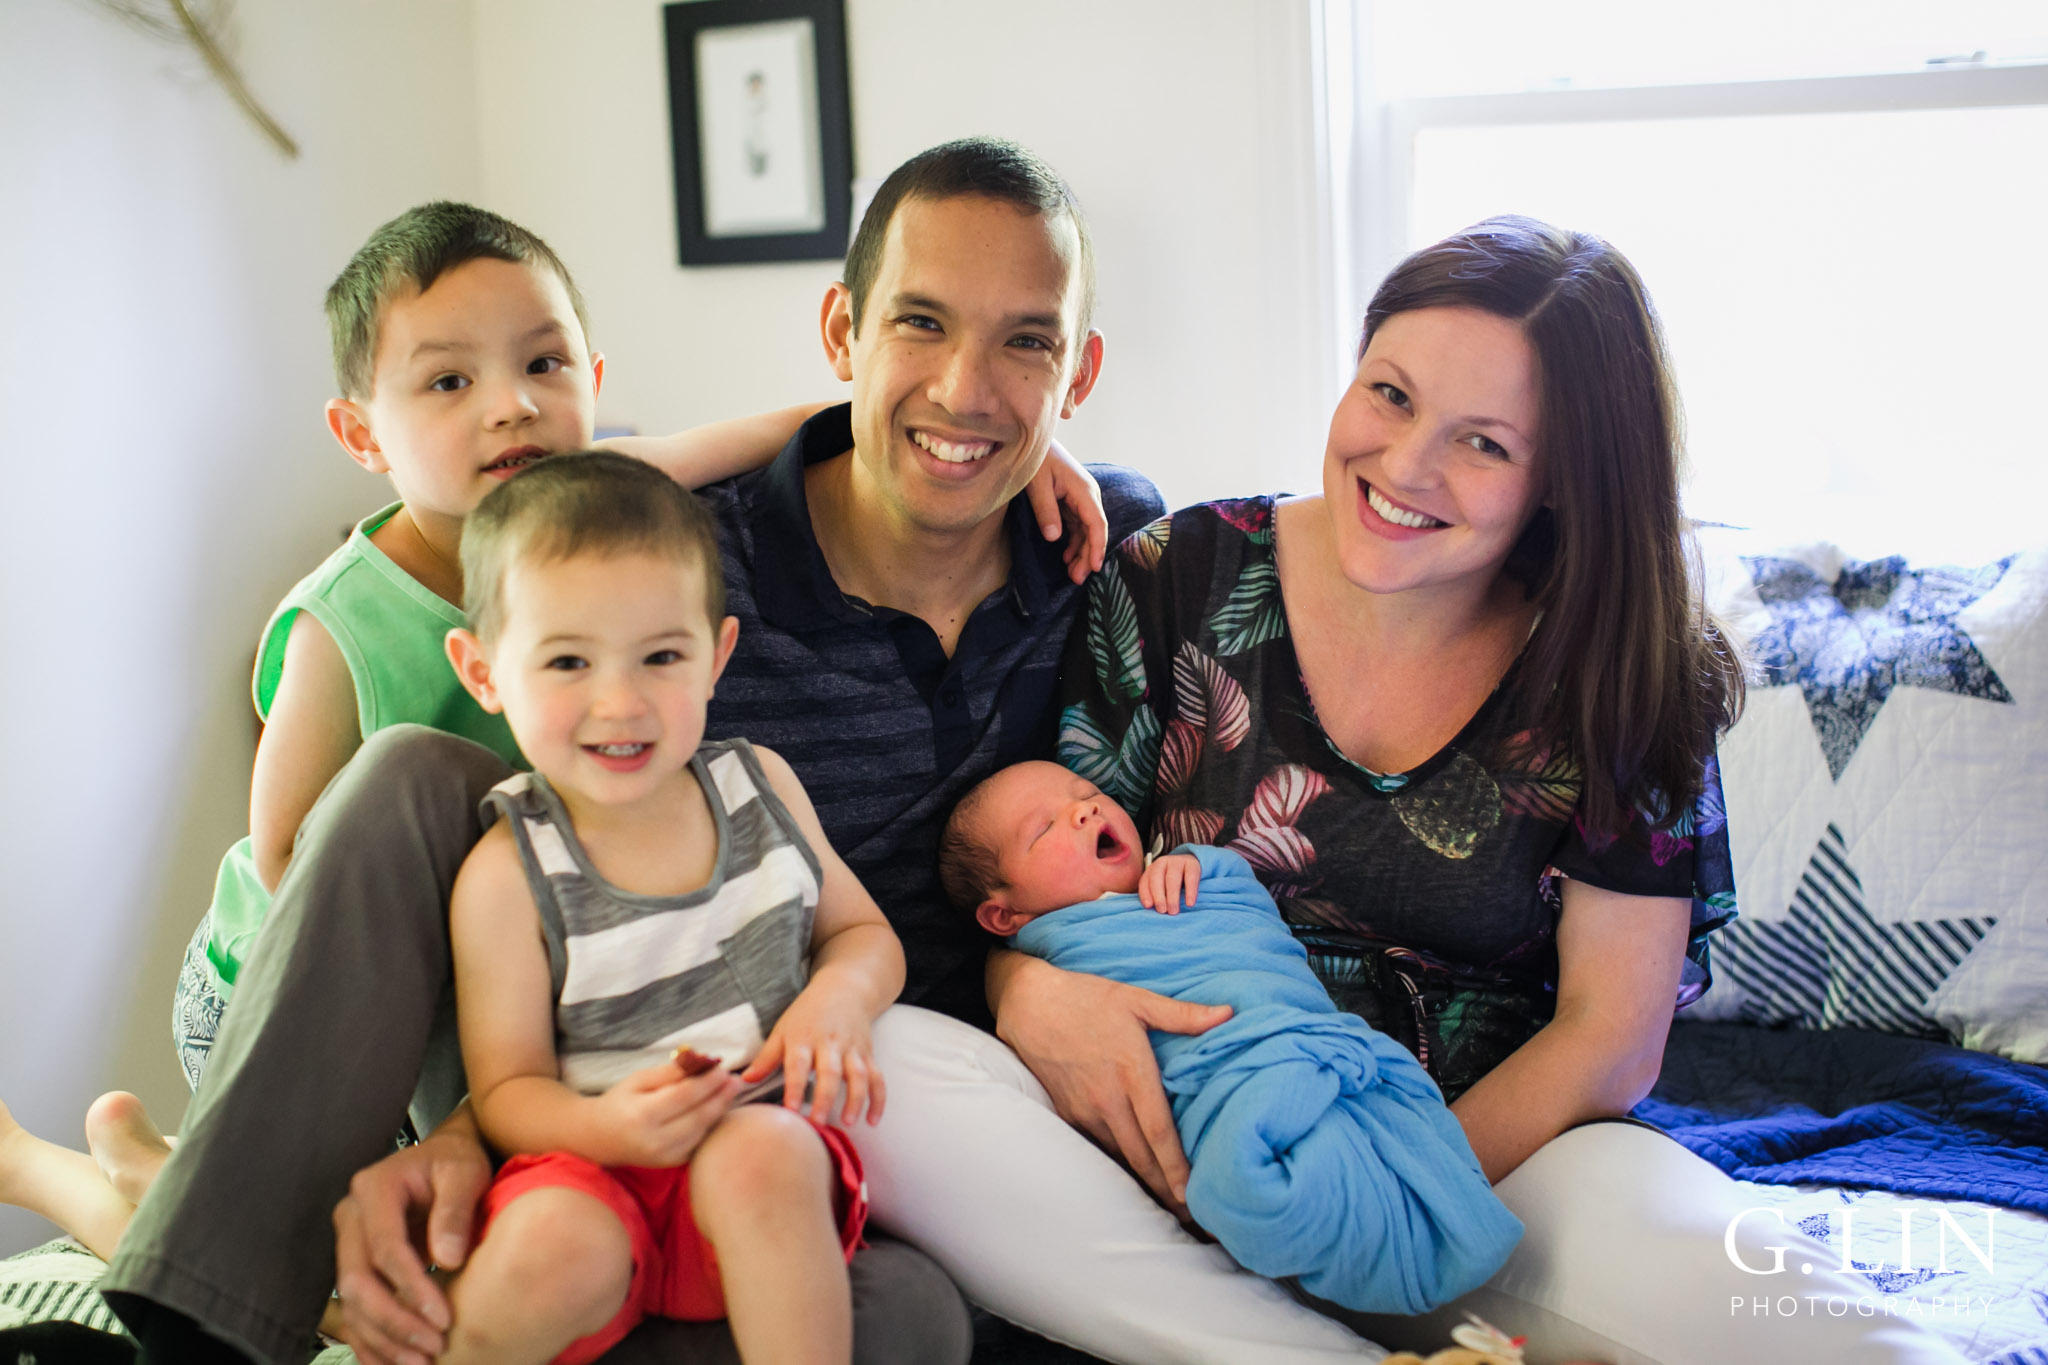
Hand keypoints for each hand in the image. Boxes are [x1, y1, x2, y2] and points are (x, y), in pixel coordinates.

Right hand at [330, 1122, 491, 1364]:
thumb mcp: (465, 1172)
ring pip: (351, 1303)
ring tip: (421, 1362)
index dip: (411, 1288)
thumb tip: (449, 1260)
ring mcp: (347, 1242)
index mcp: (374, 1188)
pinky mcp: (355, 1264)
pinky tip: (394, 1363)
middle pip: (358, 1281)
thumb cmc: (457, 1162)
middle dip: (394, 1321)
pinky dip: (371, 1341)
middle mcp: (351, 1216)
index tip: (443, 1318)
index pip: (385, 1248)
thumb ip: (455, 1210)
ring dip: (382, 1338)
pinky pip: (353, 1310)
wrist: (444, 1160)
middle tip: (433, 1347)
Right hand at [591, 1059, 742, 1167]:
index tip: (723, 1067)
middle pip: (699, 1116)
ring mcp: (664, 1157)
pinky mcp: (671, 1164)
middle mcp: (654, 1140)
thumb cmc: (620, 1102)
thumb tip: (701, 1060)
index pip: (685, 1096)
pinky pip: (699, 1142)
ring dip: (720, 1110)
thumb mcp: (638, 1080)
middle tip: (736, 1080)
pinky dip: (711, 1125)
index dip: (708, 1081)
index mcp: (642, 1115)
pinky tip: (717, 1109)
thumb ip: (670, 1072)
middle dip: (721, 1096)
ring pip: (703, 1131)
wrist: (598, 1138)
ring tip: (731, 1091)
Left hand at [741, 982, 884, 1125]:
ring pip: (858, 1074)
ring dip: (856, 1098)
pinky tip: (872, 1119)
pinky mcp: (868, 1054)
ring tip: (848, 1122)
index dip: (794, 1087)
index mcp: (804, 1038)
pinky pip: (877, 1077)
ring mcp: (852, 1049)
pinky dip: (878, 1099)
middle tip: (818, 1122)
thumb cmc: (808, 1013)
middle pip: (830, 1072)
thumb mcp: (783, 1029)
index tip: (791, 1110)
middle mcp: (830, 1043)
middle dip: (825, 1098)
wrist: (844, 989)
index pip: (798, 1064)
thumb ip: (767, 1057)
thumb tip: (744, 1081)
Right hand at [994, 956, 1229, 1211]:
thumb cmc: (1087, 998)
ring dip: (1143, 1184)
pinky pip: (1098, 1149)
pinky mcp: (1068, 1113)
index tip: (1192, 1194)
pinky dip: (1118, 1169)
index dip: (1175, 1166)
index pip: (1158, 1131)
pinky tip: (1134, 1183)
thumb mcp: (1137, 999)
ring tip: (1170, 1206)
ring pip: (1119, 1158)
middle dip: (1166, 1190)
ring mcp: (1085, 1110)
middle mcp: (1107, 1099)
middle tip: (1193, 1216)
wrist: (1030, 1003)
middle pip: (1141, 1156)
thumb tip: (1228, 1014)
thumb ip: (1183, 1015)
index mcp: (1130, 1071)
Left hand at [1025, 440, 1107, 584]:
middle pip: (1094, 531)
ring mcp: (1081, 499)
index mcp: (1084, 491)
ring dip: (1081, 552)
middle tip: (1077, 579)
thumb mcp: (1037, 484)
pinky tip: (1066, 557)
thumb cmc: (1037, 459)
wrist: (1033, 441)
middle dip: (1088, 556)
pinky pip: (1078, 526)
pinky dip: (1074, 542)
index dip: (1097, 547)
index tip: (1095, 567)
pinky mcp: (1072, 502)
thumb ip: (1046, 510)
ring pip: (1087, 531)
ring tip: (1072, 574)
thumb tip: (1054, 537)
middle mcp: (1088, 496)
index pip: (1097, 524)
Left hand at [1138, 853, 1201, 913]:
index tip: (1149, 907)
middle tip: (1162, 911)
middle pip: (1156, 878)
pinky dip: (1190, 892)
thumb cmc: (1172, 881)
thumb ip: (1154, 895)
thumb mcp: (1161, 885)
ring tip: (1174, 911)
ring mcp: (1177, 862)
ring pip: (1172, 879)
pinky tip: (1190, 904)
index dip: (1145, 894)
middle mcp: (1162, 862)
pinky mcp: (1192, 864)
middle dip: (1158, 896)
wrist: (1191, 865)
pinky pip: (1190, 878)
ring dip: (1172, 896)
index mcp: (1152, 869)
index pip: (1145, 881)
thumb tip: (1151, 908)